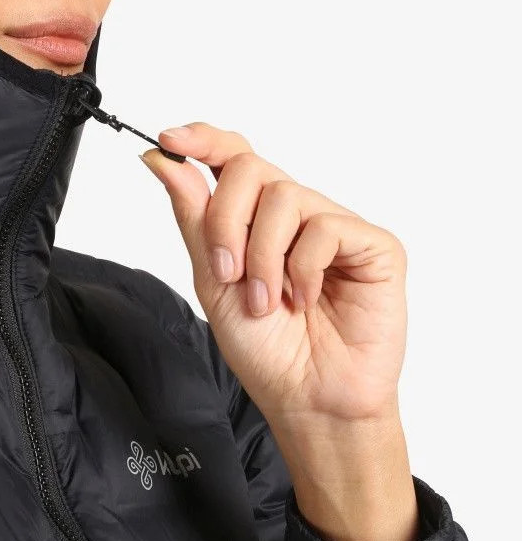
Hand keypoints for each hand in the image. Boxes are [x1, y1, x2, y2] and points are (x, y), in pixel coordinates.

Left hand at [139, 123, 408, 430]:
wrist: (308, 400)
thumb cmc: (267, 350)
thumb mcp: (213, 280)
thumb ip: (194, 217)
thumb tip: (164, 160)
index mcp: (257, 219)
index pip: (233, 156)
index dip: (202, 140)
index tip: (168, 140)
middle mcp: (297, 214)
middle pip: (249, 167)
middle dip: (225, 220)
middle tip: (228, 271)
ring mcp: (336, 226)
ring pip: (284, 195)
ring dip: (263, 256)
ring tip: (269, 301)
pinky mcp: (374, 245)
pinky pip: (325, 227)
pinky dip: (303, 268)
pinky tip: (307, 299)